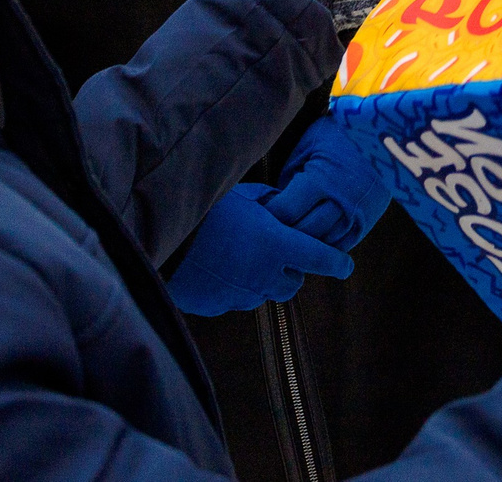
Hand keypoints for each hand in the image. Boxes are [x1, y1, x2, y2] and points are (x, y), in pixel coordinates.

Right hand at [166, 182, 355, 315]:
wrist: (155, 239)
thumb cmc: (203, 210)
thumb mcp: (242, 196)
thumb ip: (269, 204)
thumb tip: (281, 208)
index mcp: (276, 245)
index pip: (320, 258)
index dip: (337, 262)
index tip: (346, 265)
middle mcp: (264, 275)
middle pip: (293, 283)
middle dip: (292, 270)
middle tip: (278, 252)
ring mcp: (239, 295)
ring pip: (264, 294)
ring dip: (263, 280)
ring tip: (242, 257)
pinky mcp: (217, 306)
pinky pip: (235, 300)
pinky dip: (234, 288)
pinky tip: (217, 269)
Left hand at [267, 119, 388, 252]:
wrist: (383, 133)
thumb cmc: (337, 135)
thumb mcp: (308, 145)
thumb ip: (289, 176)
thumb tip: (274, 205)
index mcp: (321, 179)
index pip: (285, 212)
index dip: (268, 215)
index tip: (258, 214)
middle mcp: (341, 201)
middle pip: (303, 233)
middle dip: (284, 232)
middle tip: (270, 230)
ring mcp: (357, 214)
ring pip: (323, 243)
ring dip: (304, 243)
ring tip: (290, 236)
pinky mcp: (368, 221)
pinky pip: (341, 245)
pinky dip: (325, 245)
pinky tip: (314, 237)